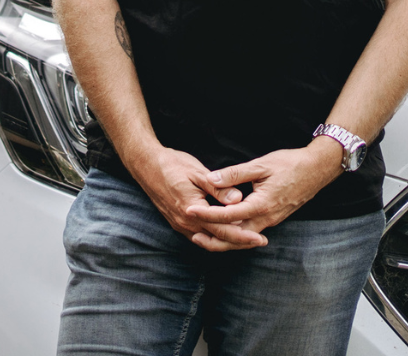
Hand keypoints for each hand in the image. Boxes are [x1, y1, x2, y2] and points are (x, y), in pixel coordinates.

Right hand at [124, 144, 263, 251]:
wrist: (146, 165)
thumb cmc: (173, 165)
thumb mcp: (198, 172)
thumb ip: (218, 188)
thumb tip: (238, 200)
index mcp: (192, 210)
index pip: (222, 229)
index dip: (243, 236)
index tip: (260, 238)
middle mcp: (185, 222)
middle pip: (217, 240)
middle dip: (239, 243)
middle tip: (260, 242)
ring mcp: (180, 224)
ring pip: (208, 240)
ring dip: (227, 242)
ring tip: (247, 239)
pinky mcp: (177, 222)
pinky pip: (199, 236)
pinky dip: (214, 237)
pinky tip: (226, 232)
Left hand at [182, 138, 345, 249]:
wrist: (317, 170)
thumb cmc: (290, 164)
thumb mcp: (261, 165)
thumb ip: (235, 173)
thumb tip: (210, 179)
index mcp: (261, 205)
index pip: (228, 215)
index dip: (207, 214)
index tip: (189, 211)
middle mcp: (266, 218)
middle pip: (235, 237)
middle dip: (213, 239)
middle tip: (192, 234)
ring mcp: (271, 221)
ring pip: (243, 238)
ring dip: (223, 240)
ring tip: (204, 235)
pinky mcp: (273, 219)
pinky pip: (250, 232)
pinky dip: (235, 234)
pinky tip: (225, 228)